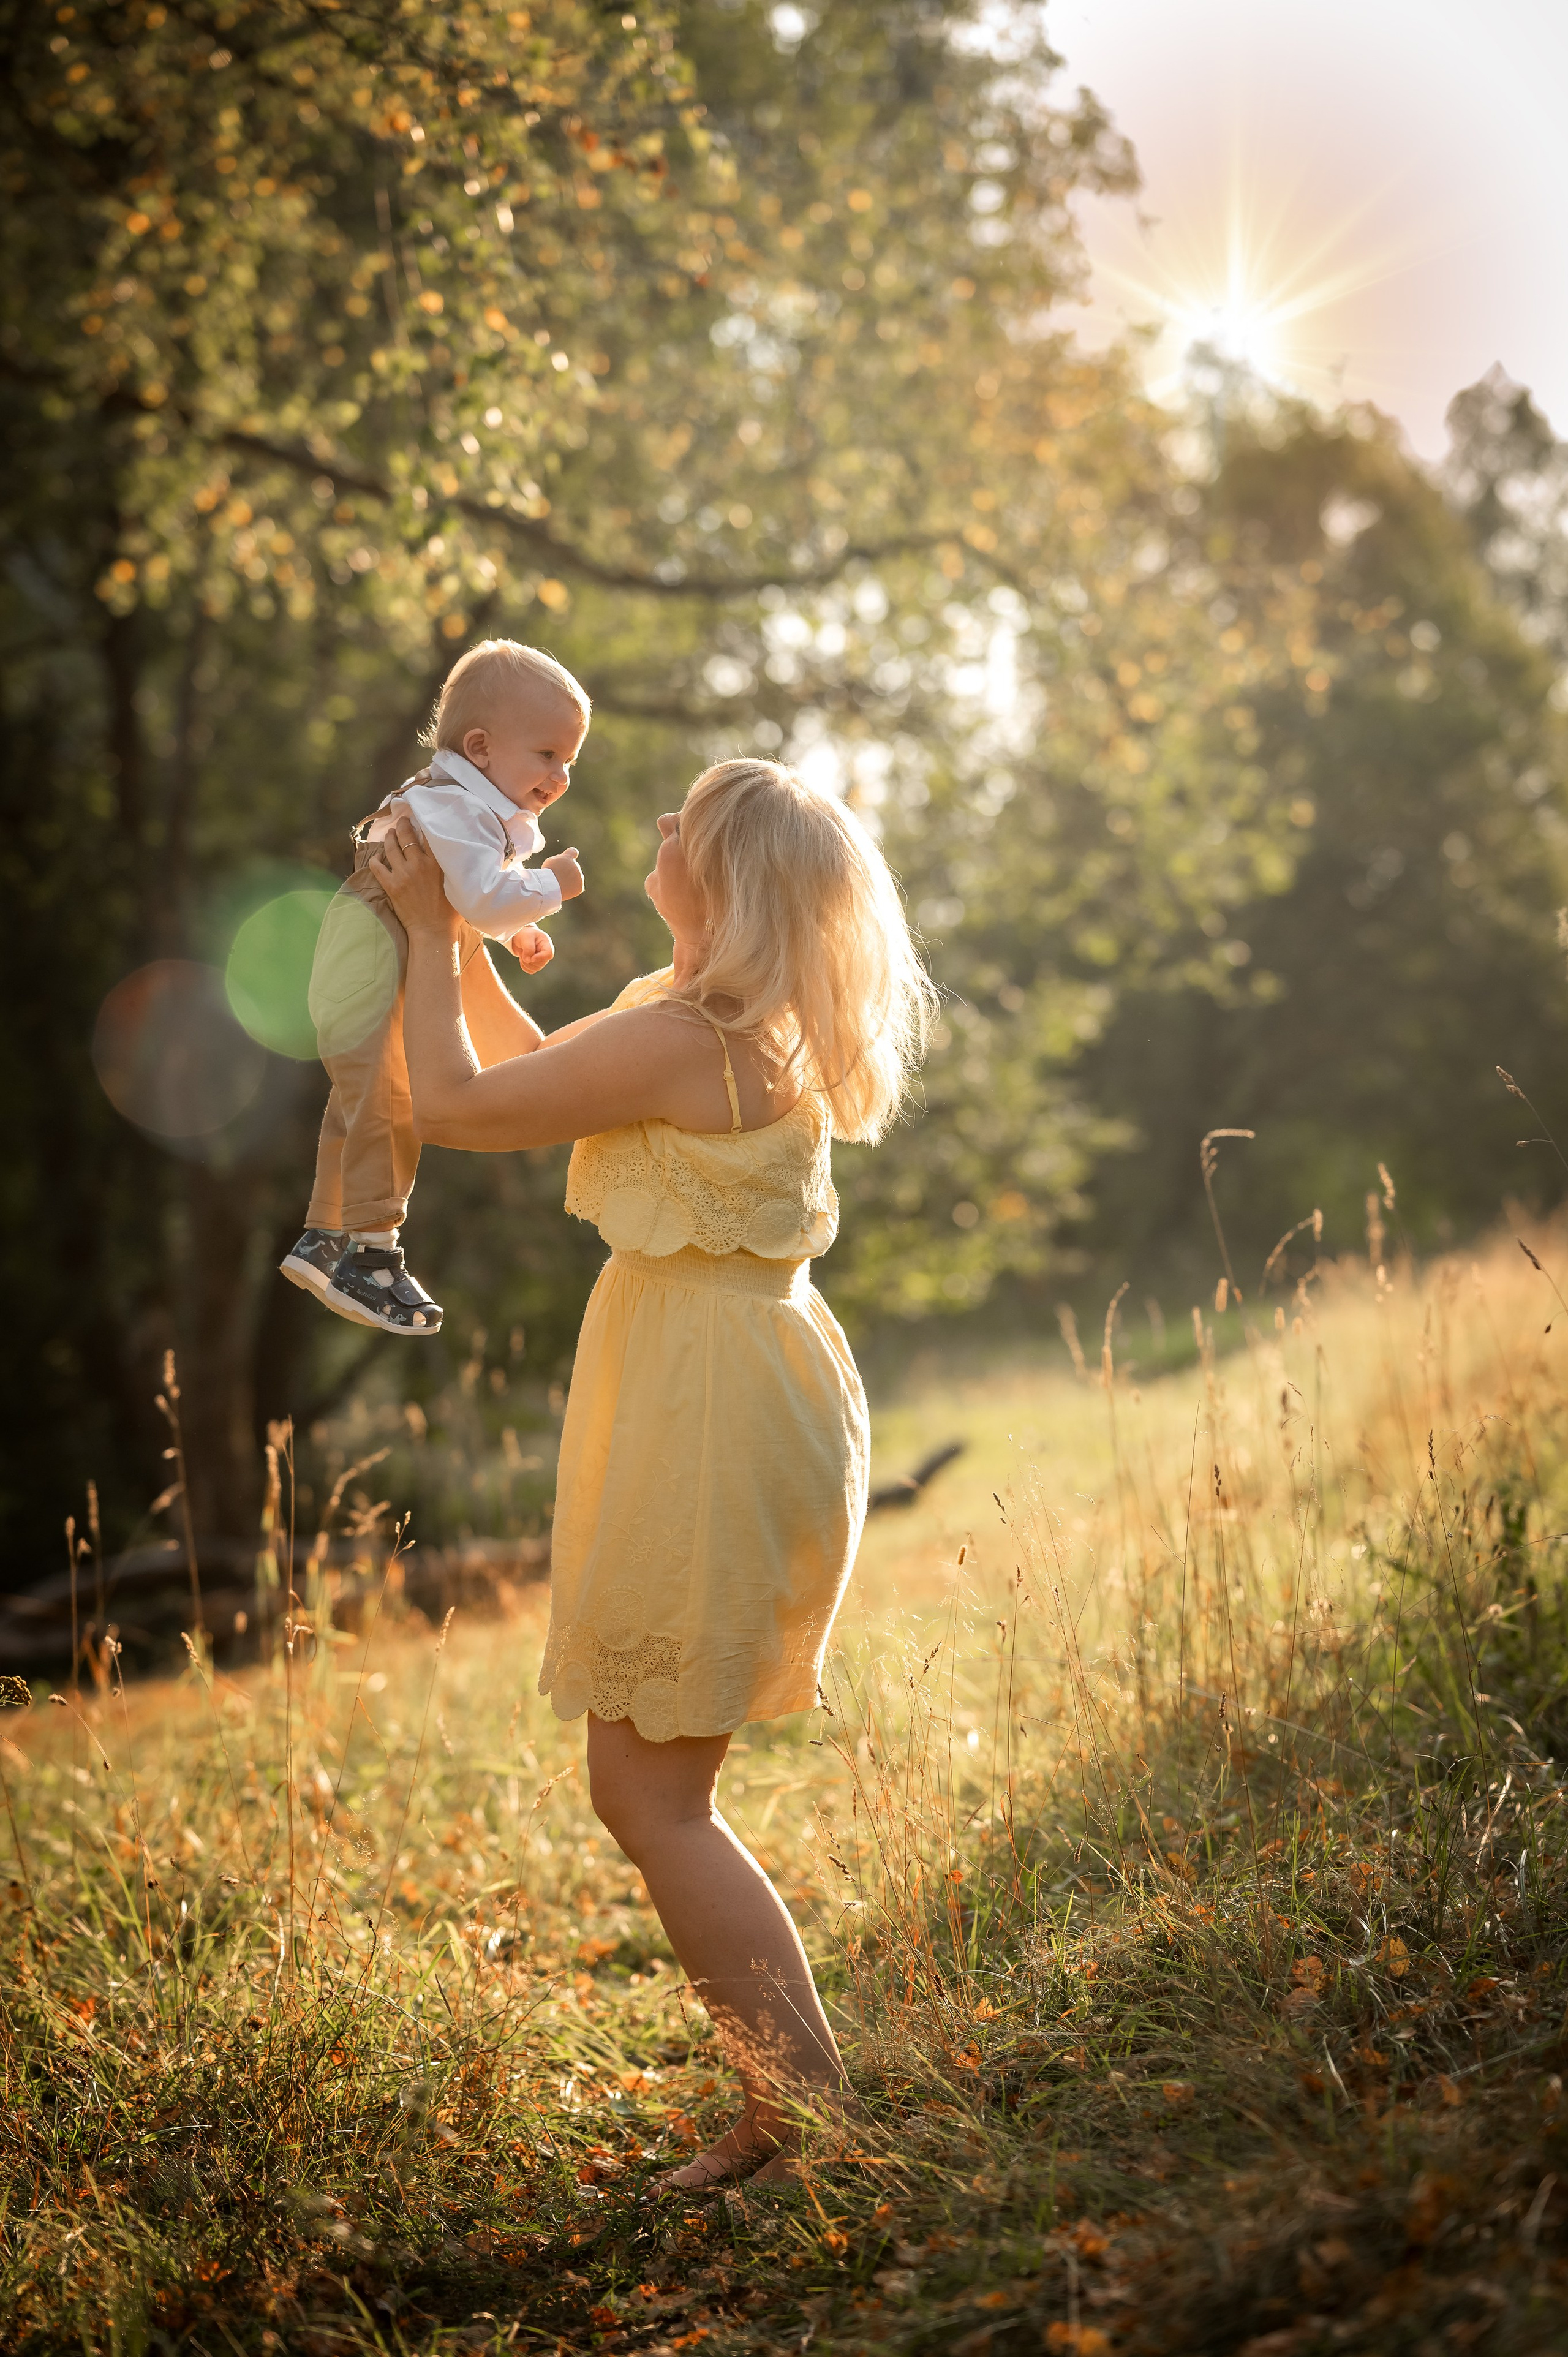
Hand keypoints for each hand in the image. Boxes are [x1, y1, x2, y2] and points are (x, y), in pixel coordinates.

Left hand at [371, 814, 460, 939]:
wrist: (433, 931)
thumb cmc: (449, 913)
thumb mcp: (456, 885)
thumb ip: (451, 869)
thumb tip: (452, 857)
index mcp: (436, 864)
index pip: (427, 836)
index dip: (421, 824)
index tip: (419, 819)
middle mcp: (418, 865)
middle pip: (405, 836)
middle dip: (402, 825)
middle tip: (401, 821)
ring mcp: (403, 875)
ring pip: (390, 848)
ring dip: (389, 838)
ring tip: (389, 834)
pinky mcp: (391, 886)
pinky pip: (378, 868)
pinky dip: (375, 861)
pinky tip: (376, 858)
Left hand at [509, 924, 554, 973]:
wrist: (519, 936)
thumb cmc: (525, 934)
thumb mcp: (526, 937)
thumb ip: (528, 948)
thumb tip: (528, 960)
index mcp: (546, 944)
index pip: (548, 954)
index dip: (540, 958)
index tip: (531, 958)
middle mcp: (545, 953)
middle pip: (541, 963)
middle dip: (530, 960)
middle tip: (523, 951)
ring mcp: (540, 960)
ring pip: (535, 968)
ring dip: (526, 963)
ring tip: (522, 953)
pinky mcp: (535, 965)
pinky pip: (530, 971)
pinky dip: (524, 966)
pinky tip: (523, 958)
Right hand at [544, 847, 584, 901]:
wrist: (550, 886)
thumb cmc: (547, 874)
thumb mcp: (551, 861)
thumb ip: (559, 860)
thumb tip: (564, 864)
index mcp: (568, 857)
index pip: (573, 852)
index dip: (571, 854)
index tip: (570, 858)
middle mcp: (576, 866)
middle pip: (573, 868)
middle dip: (567, 872)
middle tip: (558, 877)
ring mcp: (580, 876)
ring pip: (576, 878)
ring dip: (570, 881)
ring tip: (559, 884)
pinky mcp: (580, 887)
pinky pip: (577, 888)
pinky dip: (572, 889)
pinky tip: (564, 889)